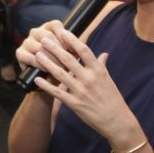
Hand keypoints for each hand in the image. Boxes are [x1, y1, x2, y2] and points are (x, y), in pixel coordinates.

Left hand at [22, 24, 135, 141]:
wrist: (116, 121)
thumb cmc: (113, 99)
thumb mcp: (109, 80)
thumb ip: (102, 65)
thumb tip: (103, 54)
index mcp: (98, 70)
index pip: (84, 51)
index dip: (72, 40)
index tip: (62, 31)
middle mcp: (89, 79)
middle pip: (69, 60)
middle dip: (55, 48)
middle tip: (44, 39)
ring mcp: (80, 91)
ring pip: (60, 74)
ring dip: (47, 63)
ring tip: (37, 55)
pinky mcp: (74, 103)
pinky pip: (57, 92)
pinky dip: (46, 85)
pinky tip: (37, 78)